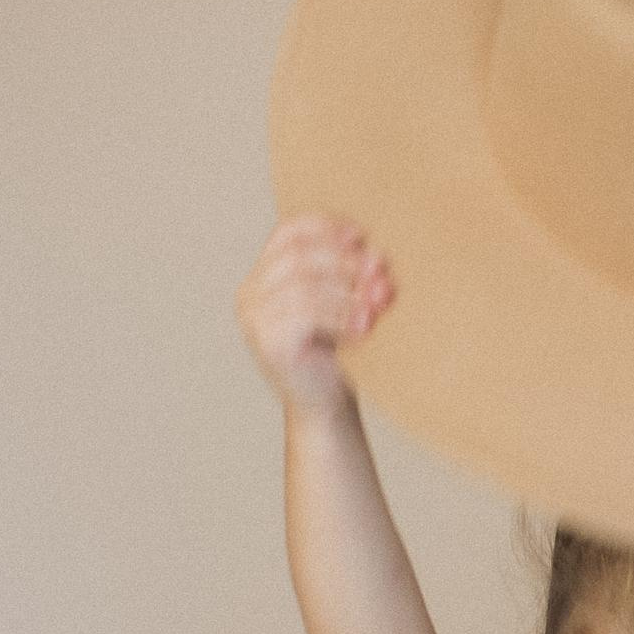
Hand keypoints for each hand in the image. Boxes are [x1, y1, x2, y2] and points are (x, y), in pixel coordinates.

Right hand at [237, 214, 394, 414]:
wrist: (324, 406)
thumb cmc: (334, 353)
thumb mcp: (341, 304)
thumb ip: (350, 276)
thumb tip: (376, 256)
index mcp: (264, 276)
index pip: (288, 233)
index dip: (325, 227)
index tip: (361, 236)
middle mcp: (251, 293)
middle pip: (298, 256)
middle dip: (345, 262)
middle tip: (382, 276)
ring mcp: (255, 318)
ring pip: (304, 284)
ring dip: (348, 292)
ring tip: (378, 307)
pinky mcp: (268, 342)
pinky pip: (307, 314)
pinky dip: (342, 317)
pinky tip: (364, 330)